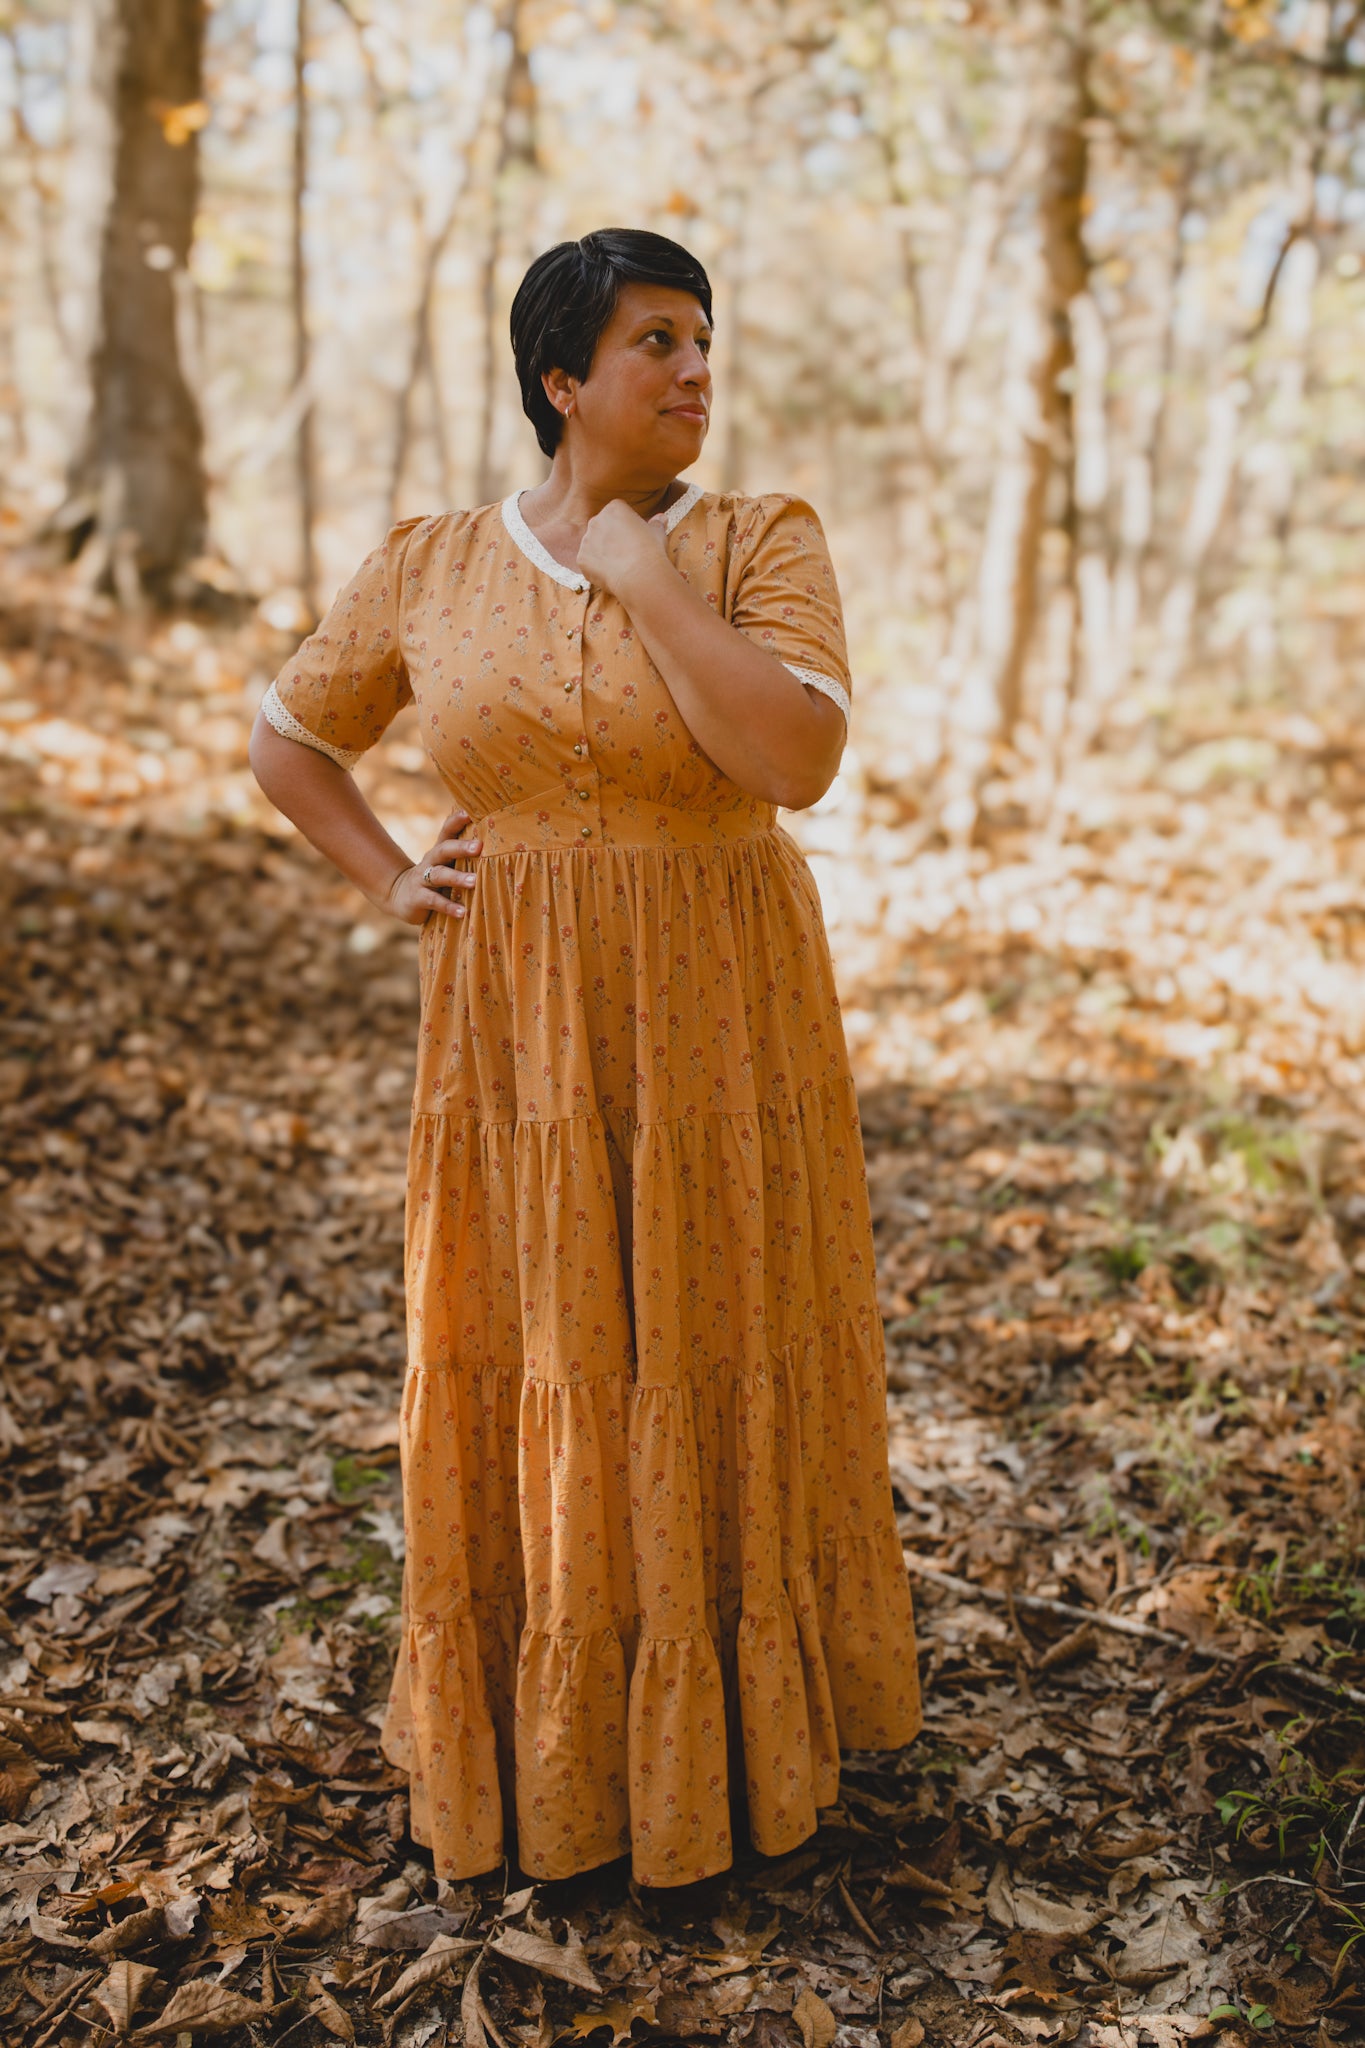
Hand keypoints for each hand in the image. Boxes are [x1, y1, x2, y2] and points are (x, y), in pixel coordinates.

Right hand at [383, 807, 481, 924]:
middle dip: (461, 847)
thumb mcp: (447, 864)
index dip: (456, 820)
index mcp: (440, 850)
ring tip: (474, 882)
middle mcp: (430, 860)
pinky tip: (463, 912)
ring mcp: (422, 879)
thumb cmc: (435, 878)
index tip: (470, 813)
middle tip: (479, 847)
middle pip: (444, 849)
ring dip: (457, 878)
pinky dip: (449, 906)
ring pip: (439, 875)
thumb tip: (501, 848)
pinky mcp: (417, 898)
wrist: (400, 895)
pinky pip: (434, 901)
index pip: (447, 830)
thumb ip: (465, 856)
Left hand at [575, 499, 670, 600]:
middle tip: (626, 552)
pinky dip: (596, 568)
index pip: (617, 513)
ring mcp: (586, 540)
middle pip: (602, 527)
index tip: (634, 538)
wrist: (640, 575)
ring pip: (593, 545)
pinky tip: (611, 574)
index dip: (626, 526)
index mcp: (614, 508)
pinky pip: (588, 562)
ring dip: (602, 552)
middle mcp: (596, 520)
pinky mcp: (581, 559)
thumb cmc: (650, 551)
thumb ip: (656, 524)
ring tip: (619, 565)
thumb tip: (661, 518)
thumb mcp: (657, 533)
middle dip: (611, 537)